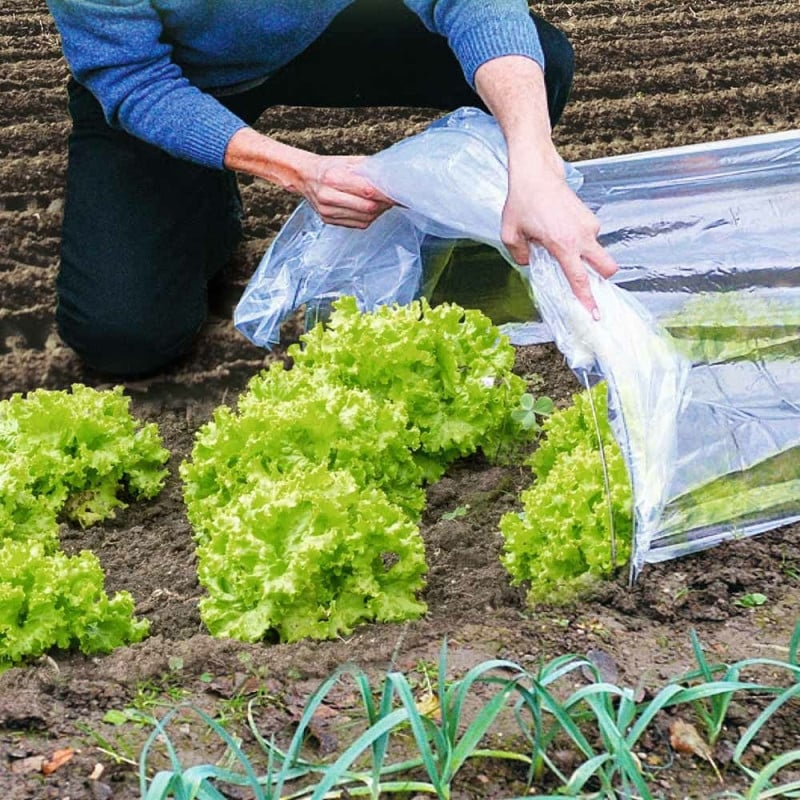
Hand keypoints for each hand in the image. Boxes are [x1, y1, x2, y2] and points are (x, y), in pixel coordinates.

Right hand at [298, 154, 392, 228]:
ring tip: (381, 202)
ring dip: (377, 212)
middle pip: (368, 208)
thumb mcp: (348, 161)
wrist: (304, 176)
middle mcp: (328, 196)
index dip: (385, 193)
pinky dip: (368, 218)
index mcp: (333, 178)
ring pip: (365, 218)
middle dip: (384, 204)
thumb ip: (369, 169)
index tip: (398, 193)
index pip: (367, 190)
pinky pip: (357, 224)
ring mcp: (327, 211)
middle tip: (393, 198)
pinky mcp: (329, 221)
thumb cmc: (328, 167)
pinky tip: (369, 209)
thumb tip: (391, 178)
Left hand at [502, 160, 617, 318]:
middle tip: (587, 281)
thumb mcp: (509, 233)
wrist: (536, 172)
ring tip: (558, 244)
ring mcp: (589, 225)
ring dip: (584, 256)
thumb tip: (530, 263)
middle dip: (602, 278)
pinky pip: (590, 237)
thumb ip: (520, 255)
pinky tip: (561, 232)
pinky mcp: (589, 216)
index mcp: (563, 245)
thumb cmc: (522, 201)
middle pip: (607, 267)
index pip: (579, 279)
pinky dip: (580, 241)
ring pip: (596, 251)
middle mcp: (582, 236)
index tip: (595, 314)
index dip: (588, 299)